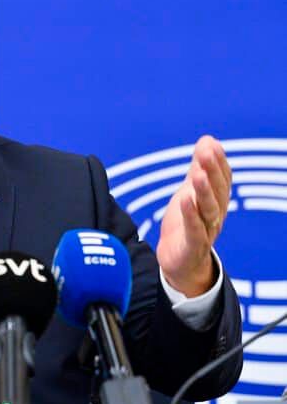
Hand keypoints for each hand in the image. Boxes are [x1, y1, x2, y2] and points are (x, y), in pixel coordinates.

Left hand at [156, 136, 231, 296]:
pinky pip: (195, 230)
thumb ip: (199, 168)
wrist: (180, 263)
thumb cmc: (187, 225)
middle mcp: (216, 215)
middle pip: (217, 191)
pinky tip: (185, 200)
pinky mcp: (193, 246)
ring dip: (204, 191)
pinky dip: (191, 215)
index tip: (209, 144)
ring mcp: (207, 231)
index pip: (222, 179)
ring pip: (208, 209)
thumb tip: (207, 140)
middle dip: (212, 171)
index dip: (217, 162)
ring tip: (197, 173)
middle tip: (205, 152)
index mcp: (216, 201)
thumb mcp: (191, 192)